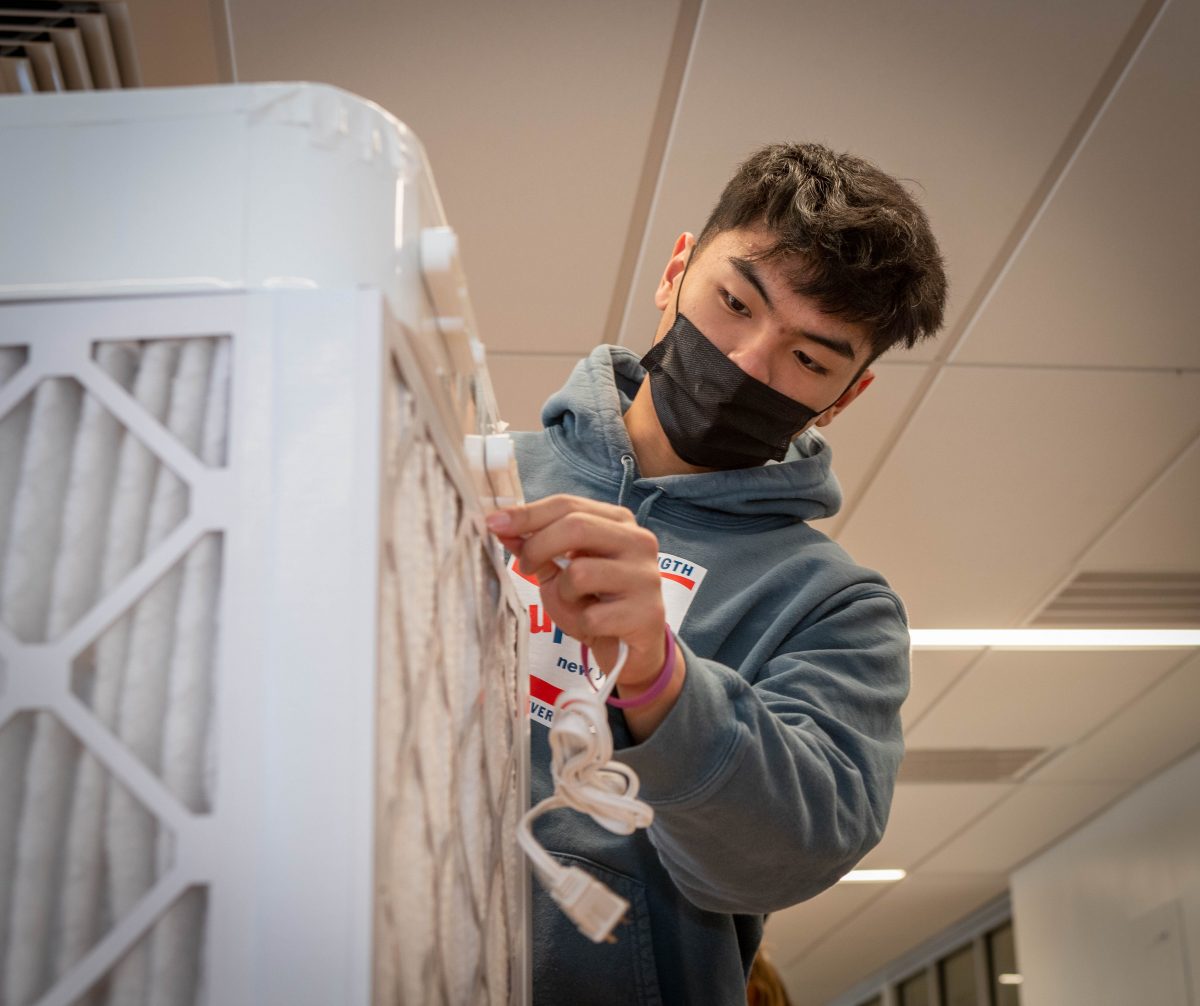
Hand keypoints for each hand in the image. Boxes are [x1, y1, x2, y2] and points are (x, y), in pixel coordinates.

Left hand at [486, 494, 666, 688]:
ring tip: (575, 603)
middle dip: (537, 546)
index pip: (568, 505)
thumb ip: (536, 549)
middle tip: (525, 567)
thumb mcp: (561, 573)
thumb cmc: (594, 604)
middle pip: (576, 526)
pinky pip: (593, 615)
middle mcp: (638, 541)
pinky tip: (595, 626)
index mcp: (618, 522)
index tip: (493, 523)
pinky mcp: (647, 613)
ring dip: (563, 593)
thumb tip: (501, 526)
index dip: (527, 514)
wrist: (630, 651)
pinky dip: (582, 624)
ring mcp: (646, 576)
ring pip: (581, 573)